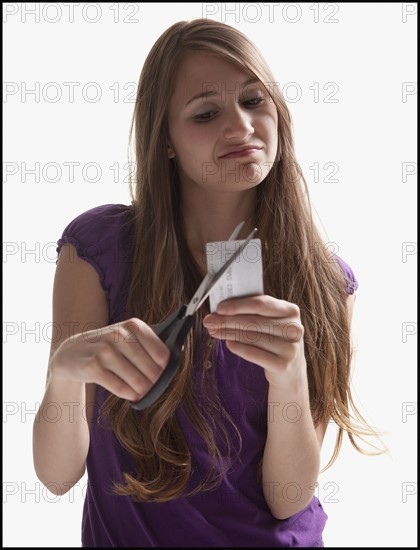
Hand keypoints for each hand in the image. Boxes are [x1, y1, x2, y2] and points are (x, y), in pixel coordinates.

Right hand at [49, 318, 170, 400]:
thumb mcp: (127, 337)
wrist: (71, 352)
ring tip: (143, 392)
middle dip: (154, 380)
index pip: (160, 350)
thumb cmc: (107, 346)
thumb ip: (149, 343)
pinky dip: (128, 392)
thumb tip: (176, 353)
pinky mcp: (92, 366)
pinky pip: (118, 386)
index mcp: (132, 326)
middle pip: (148, 366)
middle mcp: (118, 334)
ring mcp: (104, 350)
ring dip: (142, 388)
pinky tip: (132, 395)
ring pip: (135, 377)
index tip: (165, 373)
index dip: (165, 366)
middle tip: (155, 387)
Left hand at [203, 295, 306, 386]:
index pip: (261, 304)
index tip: (219, 308)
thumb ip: (254, 313)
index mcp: (291, 310)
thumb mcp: (272, 322)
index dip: (238, 305)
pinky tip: (228, 344)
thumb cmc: (275, 340)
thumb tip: (222, 309)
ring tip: (214, 331)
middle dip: (227, 320)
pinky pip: (253, 354)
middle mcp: (294, 328)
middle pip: (254, 321)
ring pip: (251, 337)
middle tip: (209, 321)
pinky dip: (238, 348)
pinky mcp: (282, 365)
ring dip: (228, 333)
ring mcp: (290, 348)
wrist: (290, 370)